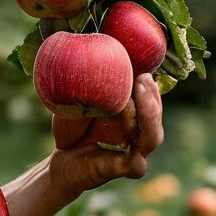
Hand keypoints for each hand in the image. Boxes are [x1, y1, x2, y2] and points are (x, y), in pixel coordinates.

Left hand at [48, 73, 163, 197]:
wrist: (60, 159)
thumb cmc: (72, 127)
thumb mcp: (80, 102)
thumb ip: (92, 84)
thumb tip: (90, 46)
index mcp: (134, 115)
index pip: (150, 97)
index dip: (149, 83)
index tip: (143, 65)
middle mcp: (139, 133)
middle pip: (155, 114)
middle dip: (152, 95)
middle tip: (143, 76)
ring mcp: (135, 153)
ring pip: (151, 136)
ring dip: (149, 116)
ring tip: (140, 94)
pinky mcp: (122, 170)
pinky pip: (136, 164)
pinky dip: (135, 157)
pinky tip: (134, 150)